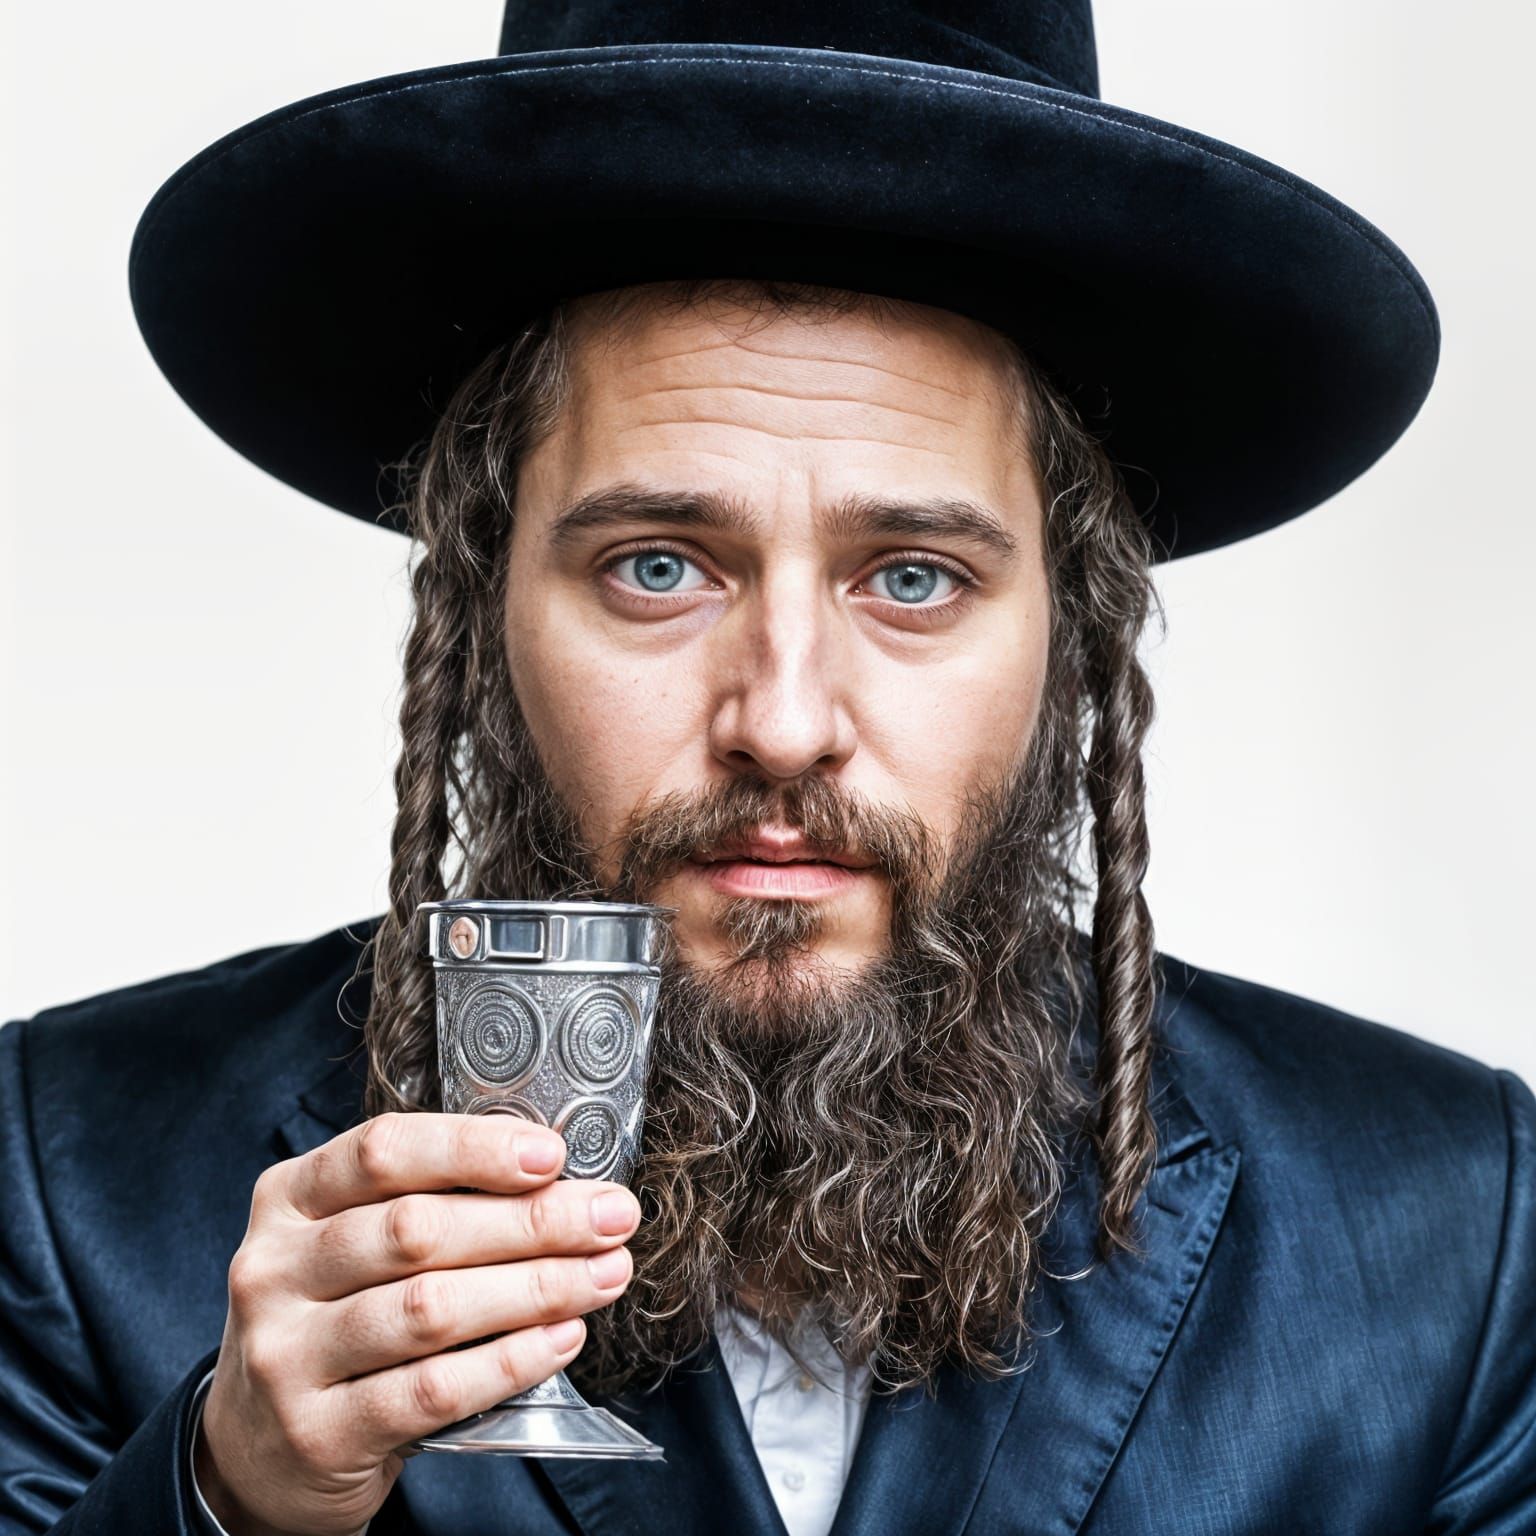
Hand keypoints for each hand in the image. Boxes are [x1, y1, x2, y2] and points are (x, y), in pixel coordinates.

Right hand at [193, 1111, 638, 1535]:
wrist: (260, 1451)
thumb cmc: (337, 1318)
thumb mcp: (355, 1242)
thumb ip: (430, 1201)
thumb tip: (556, 1176)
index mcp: (289, 1199)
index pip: (383, 1151)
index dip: (474, 1148)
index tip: (553, 1154)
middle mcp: (273, 1269)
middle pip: (417, 1229)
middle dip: (531, 1220)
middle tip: (611, 1218)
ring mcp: (285, 1355)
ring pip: (430, 1309)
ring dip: (536, 1288)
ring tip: (604, 1276)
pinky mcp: (316, 1433)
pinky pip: (430, 1391)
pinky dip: (509, 1360)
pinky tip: (561, 1338)